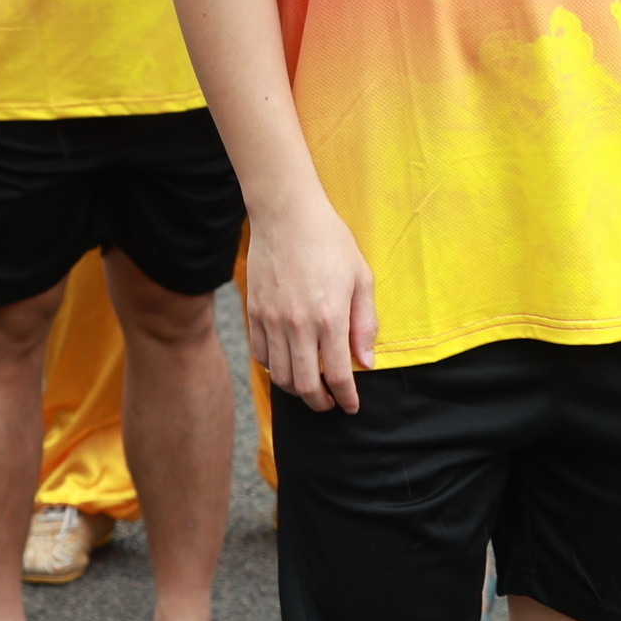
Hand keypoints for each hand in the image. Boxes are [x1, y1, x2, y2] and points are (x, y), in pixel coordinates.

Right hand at [245, 198, 380, 413]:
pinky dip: (274, 368)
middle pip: (305, 385)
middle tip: (330, 403)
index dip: (347, 398)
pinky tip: (288, 363)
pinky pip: (261, 355)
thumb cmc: (330, 241)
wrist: (286, 214)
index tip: (352, 406)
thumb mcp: (361, 278)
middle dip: (321, 403)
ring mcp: (272, 320)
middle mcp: (299, 324)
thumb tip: (366, 361)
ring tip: (310, 386)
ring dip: (296, 389)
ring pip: (280, 376)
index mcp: (330, 317)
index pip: (339, 375)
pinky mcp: (254, 312)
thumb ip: (365, 324)